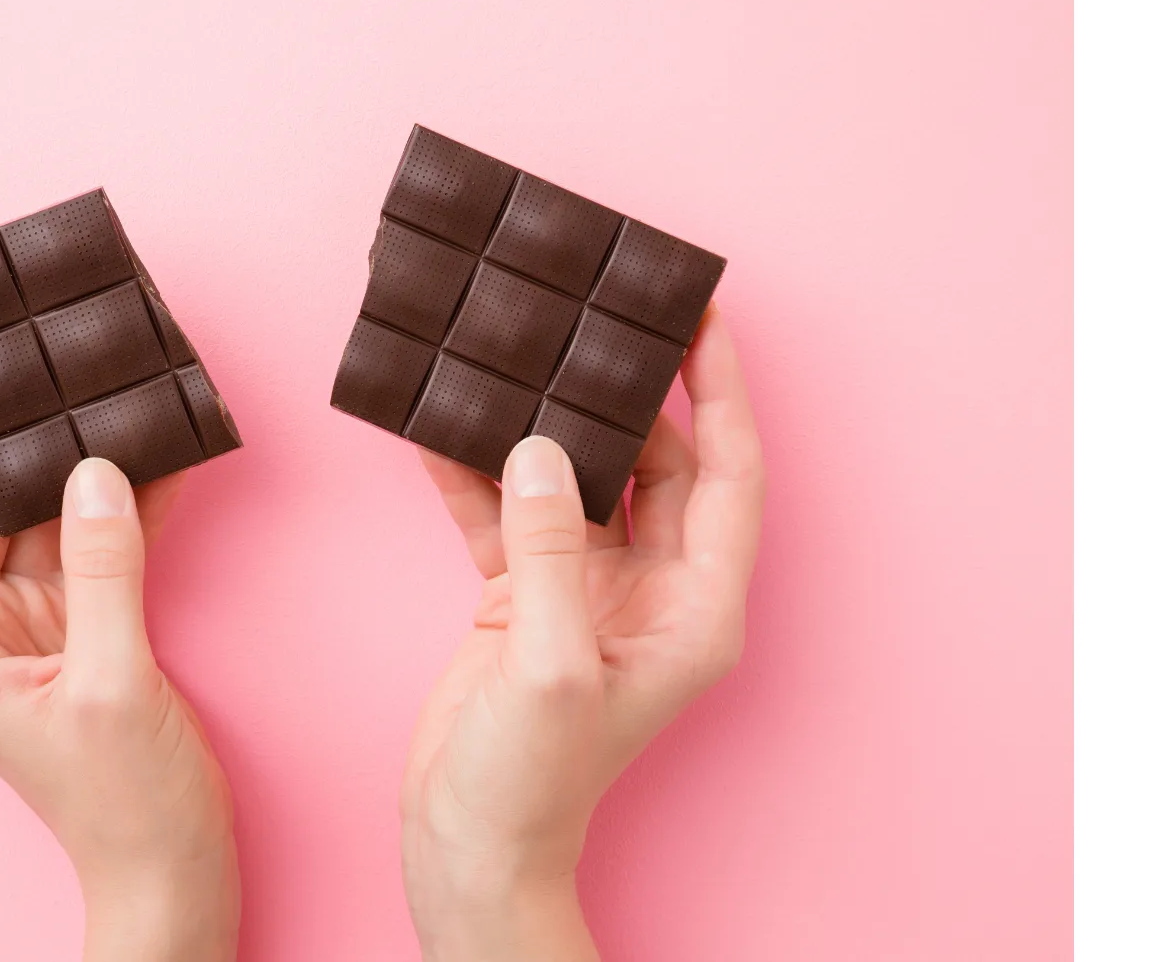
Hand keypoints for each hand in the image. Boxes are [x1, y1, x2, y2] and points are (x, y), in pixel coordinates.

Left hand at [0, 339, 238, 961]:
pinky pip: (94, 543)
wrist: (174, 874)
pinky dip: (126, 504)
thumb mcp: (111, 683)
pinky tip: (164, 458)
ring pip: (40, 513)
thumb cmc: (124, 808)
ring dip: (79, 462)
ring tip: (115, 393)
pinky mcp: (83, 625)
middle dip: (13, 434)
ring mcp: (29, 622)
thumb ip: (103, 570)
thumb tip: (95, 470)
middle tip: (48, 358)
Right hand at [400, 309, 764, 960]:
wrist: (467, 845)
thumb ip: (550, 549)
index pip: (727, 475)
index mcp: (695, 608)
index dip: (721, 393)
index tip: (704, 319)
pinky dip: (472, 475)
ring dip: (539, 427)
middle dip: (621, 395)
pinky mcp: (523, 599)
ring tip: (512, 357)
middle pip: (651, 465)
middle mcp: (651, 591)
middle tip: (588, 322)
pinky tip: (438, 430)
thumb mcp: (550, 664)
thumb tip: (539, 451)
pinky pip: (505, 515)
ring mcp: (584, 591)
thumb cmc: (533, 783)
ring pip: (572, 480)